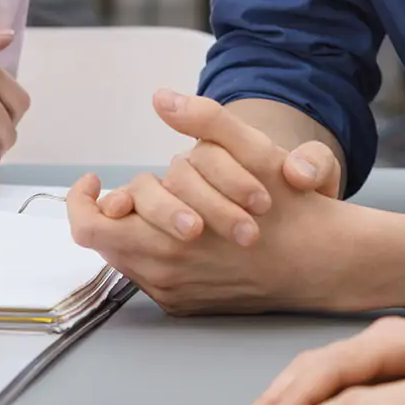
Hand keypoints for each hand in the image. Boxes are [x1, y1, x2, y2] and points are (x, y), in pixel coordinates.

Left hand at [66, 95, 358, 313]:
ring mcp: (174, 294)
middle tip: (141, 186)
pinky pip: (148, 275)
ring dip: (135, 227)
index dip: (81, 198)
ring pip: (124, 256)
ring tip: (168, 204)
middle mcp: (164, 275)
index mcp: (166, 240)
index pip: (87, 226)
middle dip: (117, 206)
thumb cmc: (290, 207)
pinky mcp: (186, 306)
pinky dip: (154, 249)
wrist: (323, 262)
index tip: (96, 178)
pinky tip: (185, 231)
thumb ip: (206, 120)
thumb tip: (162, 97)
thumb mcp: (254, 151)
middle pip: (104, 239)